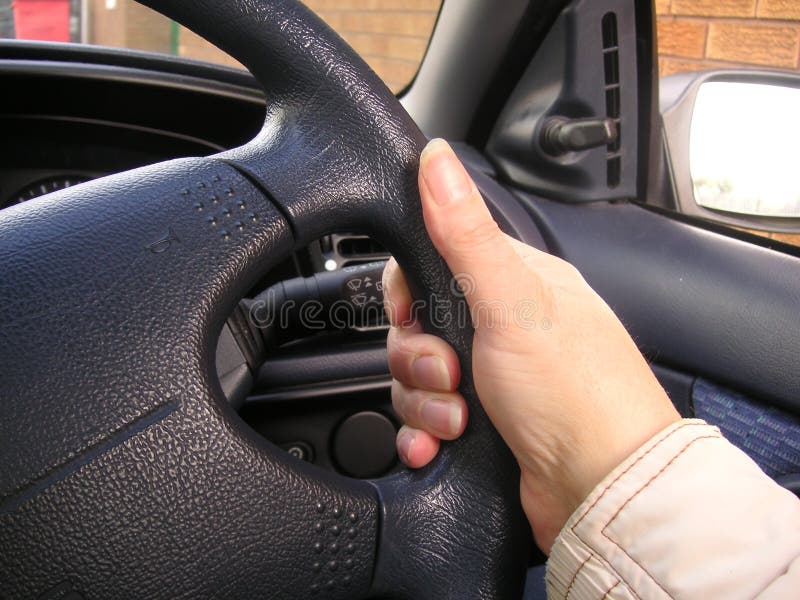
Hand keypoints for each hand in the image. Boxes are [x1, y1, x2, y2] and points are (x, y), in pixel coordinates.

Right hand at [383, 139, 679, 552]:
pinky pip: (427, 419)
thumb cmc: (577, 391)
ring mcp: (493, 377)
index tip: (413, 314)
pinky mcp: (483, 423)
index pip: (433, 262)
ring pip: (418, 377)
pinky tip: (438, 445)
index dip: (409, 291)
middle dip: (418, 358)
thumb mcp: (513, 302)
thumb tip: (437, 158)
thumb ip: (467, 234)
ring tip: (459, 420)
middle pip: (416, 326)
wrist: (604, 491)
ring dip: (425, 404)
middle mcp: (502, 327)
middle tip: (450, 375)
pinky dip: (424, 433)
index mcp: (514, 284)